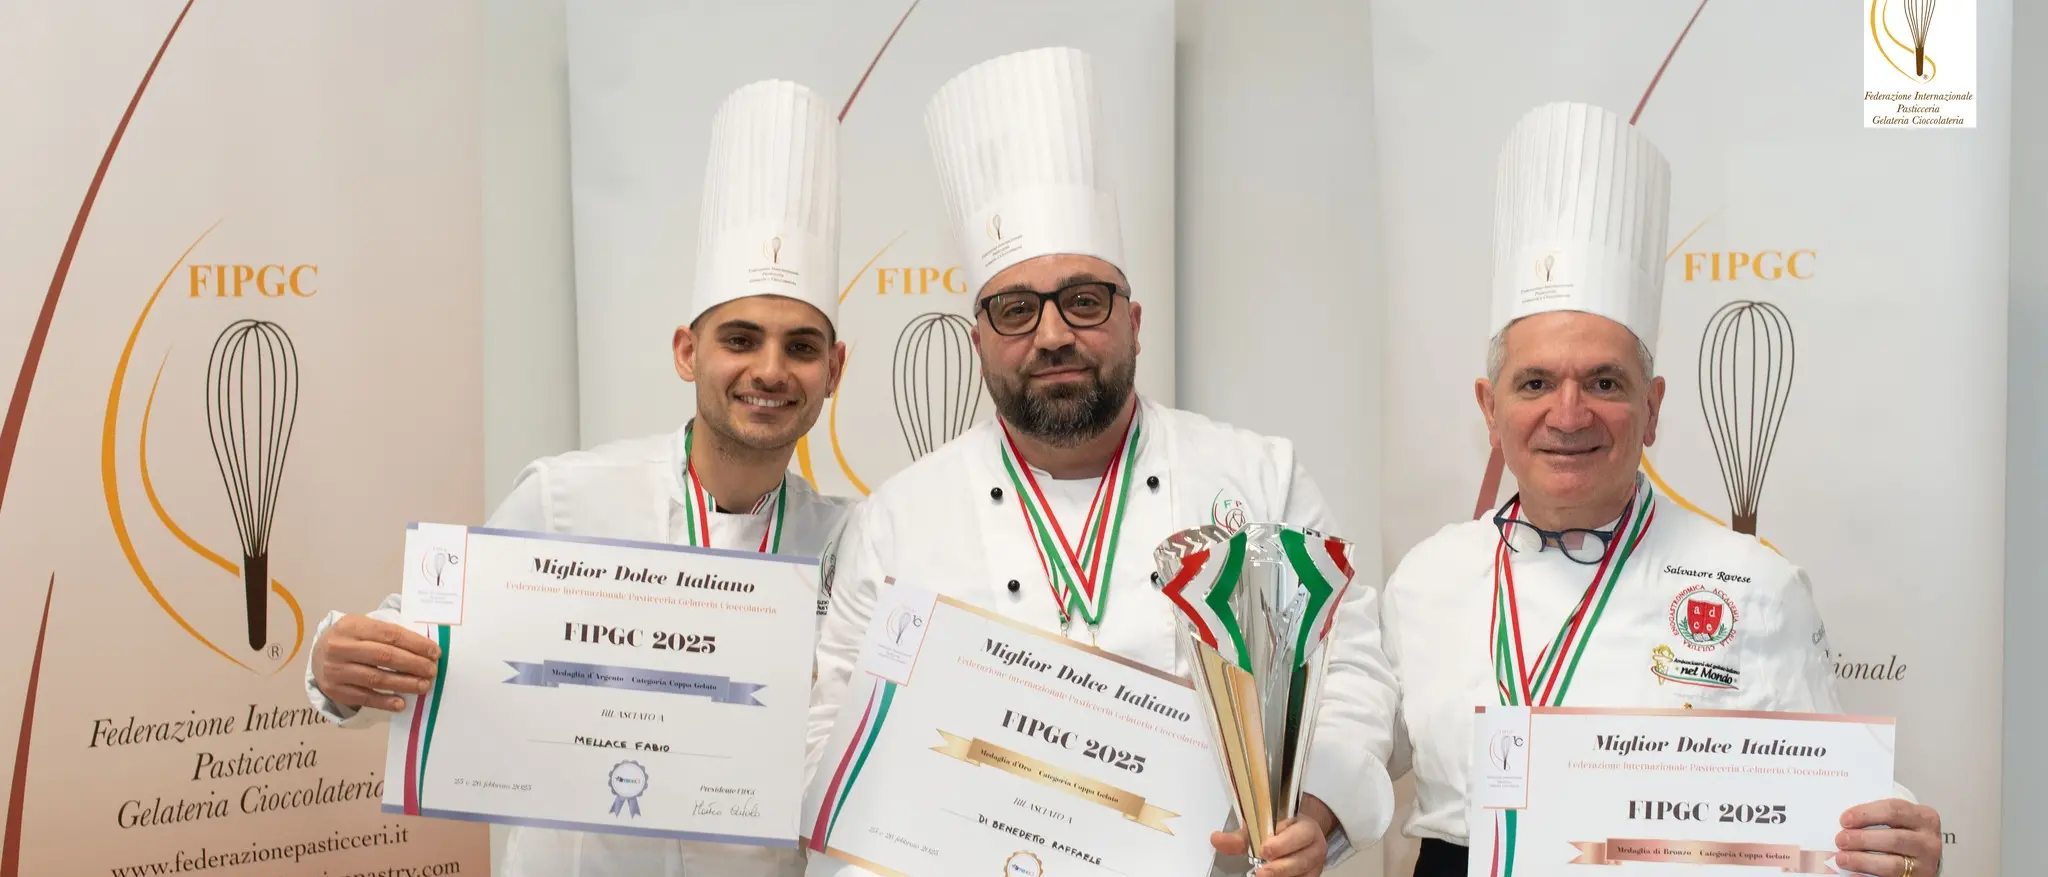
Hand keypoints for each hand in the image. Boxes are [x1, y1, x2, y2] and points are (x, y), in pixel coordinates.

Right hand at [311, 615, 440, 711]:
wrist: (317, 656)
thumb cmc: (352, 640)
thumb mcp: (364, 627)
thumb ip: (389, 634)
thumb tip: (425, 649)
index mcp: (351, 626)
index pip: (389, 634)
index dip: (415, 643)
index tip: (435, 652)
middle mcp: (340, 647)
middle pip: (384, 656)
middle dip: (413, 664)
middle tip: (432, 670)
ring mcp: (335, 670)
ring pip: (376, 678)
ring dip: (404, 683)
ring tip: (423, 686)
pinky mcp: (335, 690)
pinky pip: (364, 697)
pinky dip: (385, 701)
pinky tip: (401, 703)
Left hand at [1209, 793, 1335, 876]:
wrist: (1298, 836)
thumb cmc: (1280, 830)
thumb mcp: (1260, 827)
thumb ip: (1239, 836)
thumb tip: (1216, 839)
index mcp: (1306, 827)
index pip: (1299, 833)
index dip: (1283, 842)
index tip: (1265, 849)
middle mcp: (1315, 846)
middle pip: (1301, 858)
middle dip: (1280, 867)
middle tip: (1262, 871)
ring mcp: (1315, 865)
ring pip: (1302, 873)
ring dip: (1282, 876)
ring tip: (1263, 876)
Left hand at [1836, 798, 1941, 876]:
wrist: (1921, 861)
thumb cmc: (1904, 835)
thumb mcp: (1900, 820)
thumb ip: (1879, 816)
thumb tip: (1844, 821)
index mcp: (1924, 818)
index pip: (1894, 810)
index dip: (1866, 814)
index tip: (1845, 820)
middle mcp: (1928, 842)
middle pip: (1894, 839)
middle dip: (1862, 839)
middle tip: (1840, 840)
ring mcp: (1925, 865)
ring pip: (1893, 865)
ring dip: (1862, 861)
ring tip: (1842, 858)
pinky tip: (1854, 875)